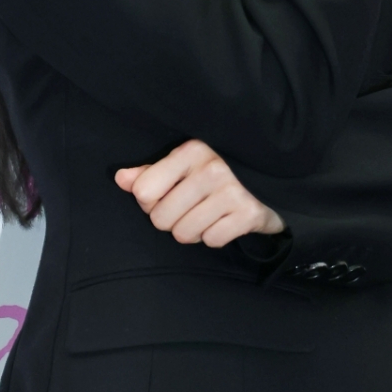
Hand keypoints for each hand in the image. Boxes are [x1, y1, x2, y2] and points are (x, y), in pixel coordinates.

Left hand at [115, 140, 284, 248]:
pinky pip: (211, 241)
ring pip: (184, 234)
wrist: (270, 182)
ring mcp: (233, 191)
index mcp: (191, 151)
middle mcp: (212, 168)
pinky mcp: (249, 213)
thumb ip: (148, 173)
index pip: (144, 192)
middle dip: (173, 220)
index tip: (166, 195)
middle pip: (161, 219)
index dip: (150, 202)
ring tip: (208, 214)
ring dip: (193, 231)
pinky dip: (216, 237)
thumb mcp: (182, 166)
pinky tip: (225, 221)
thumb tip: (120, 179)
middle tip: (191, 208)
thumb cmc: (215, 175)